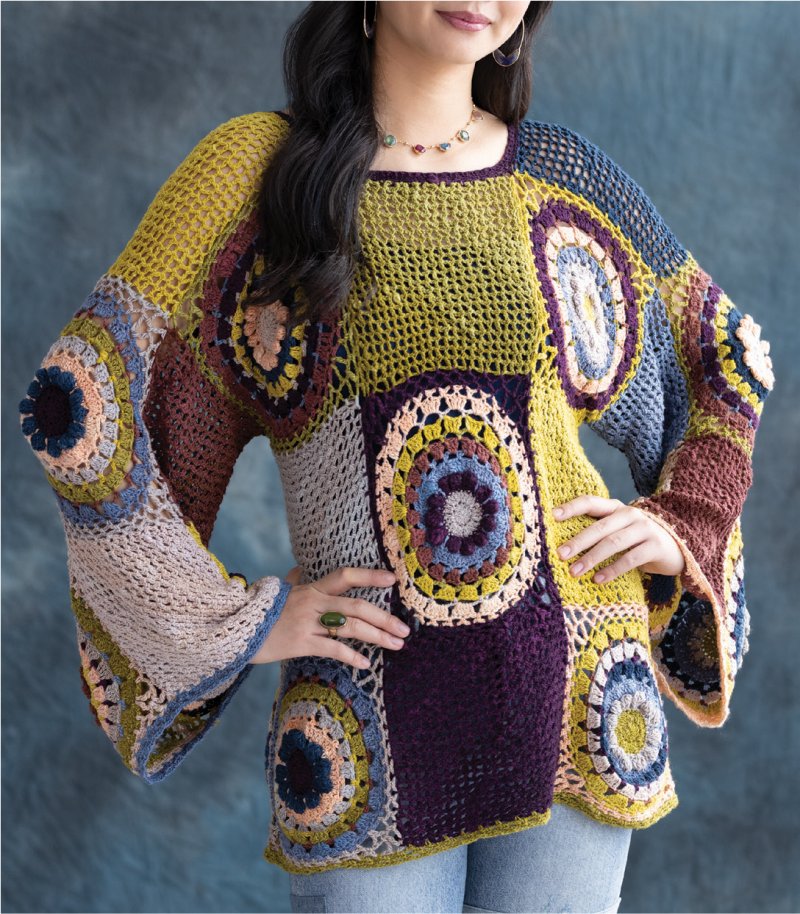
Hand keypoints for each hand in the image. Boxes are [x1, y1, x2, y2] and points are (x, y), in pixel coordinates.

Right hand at [249, 566, 410, 668]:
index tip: (392, 578)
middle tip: (405, 629)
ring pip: (351, 628)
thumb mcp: (280, 591)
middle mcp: (313, 602)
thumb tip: (300, 569)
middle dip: (385, 618)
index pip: (346, 575)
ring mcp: (307, 622)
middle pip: (357, 606)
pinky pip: (332, 650)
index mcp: (311, 588)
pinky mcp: (300, 643)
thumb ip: (295, 581)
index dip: (370, 575)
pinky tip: (366, 663)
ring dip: (377, 637)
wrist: (234, 627)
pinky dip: (351, 657)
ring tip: (396, 645)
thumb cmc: (260, 611)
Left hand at [551, 495, 684, 583]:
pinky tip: (598, 580)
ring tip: (574, 571)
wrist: (677, 548)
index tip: (552, 516)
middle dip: (578, 540)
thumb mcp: (619, 531)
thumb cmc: (637, 541)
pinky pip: (630, 559)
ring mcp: (645, 529)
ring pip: (613, 543)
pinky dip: (612, 570)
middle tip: (560, 554)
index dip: (571, 507)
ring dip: (592, 558)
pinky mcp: (655, 546)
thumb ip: (598, 532)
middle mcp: (630, 514)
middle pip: (600, 526)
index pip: (591, 502)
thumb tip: (563, 546)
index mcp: (616, 508)